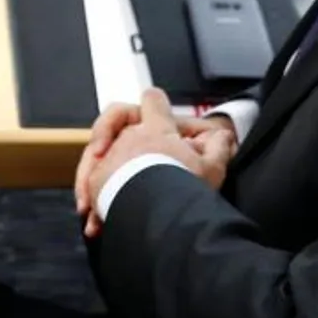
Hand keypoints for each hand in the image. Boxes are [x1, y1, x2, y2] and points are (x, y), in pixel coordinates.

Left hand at [75, 89, 237, 236]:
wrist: (157, 209)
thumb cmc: (181, 189)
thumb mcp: (211, 168)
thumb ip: (218, 148)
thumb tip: (225, 138)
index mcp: (157, 130)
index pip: (153, 100)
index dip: (155, 105)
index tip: (156, 113)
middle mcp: (129, 138)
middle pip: (126, 128)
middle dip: (137, 144)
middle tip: (146, 165)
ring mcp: (110, 158)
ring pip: (106, 155)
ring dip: (115, 171)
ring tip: (125, 193)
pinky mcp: (94, 181)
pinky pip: (91, 179)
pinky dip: (96, 195)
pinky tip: (100, 217)